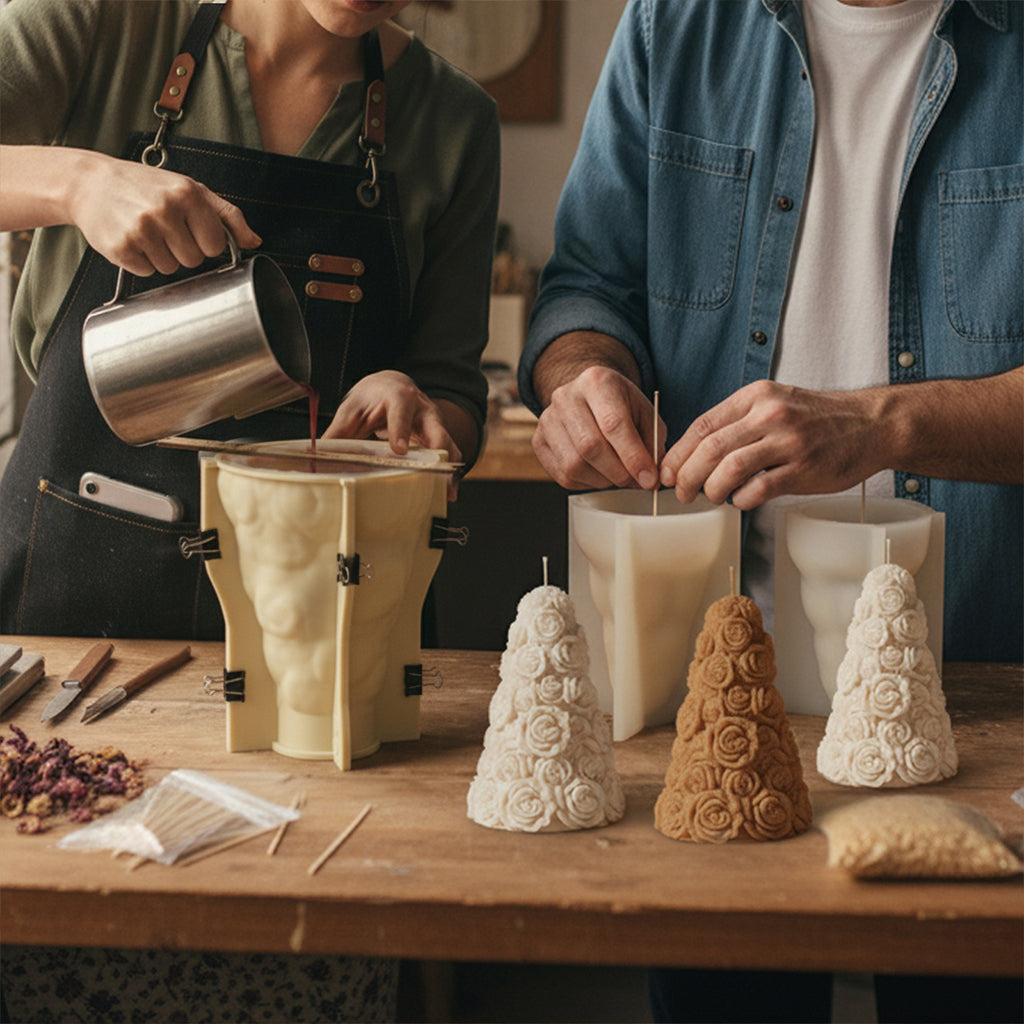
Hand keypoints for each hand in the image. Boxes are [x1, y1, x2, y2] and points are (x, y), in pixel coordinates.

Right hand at [68, 151, 260, 275]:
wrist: (89, 183)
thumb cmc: (146, 186)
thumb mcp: (190, 189)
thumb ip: (226, 216)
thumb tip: (254, 242)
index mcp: (187, 194)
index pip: (215, 245)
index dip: (205, 242)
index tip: (191, 230)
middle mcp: (164, 210)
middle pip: (194, 260)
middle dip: (182, 250)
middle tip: (164, 229)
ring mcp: (141, 230)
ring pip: (170, 269)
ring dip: (161, 257)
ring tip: (146, 232)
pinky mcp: (120, 247)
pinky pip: (146, 272)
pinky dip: (140, 261)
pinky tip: (131, 239)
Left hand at [323, 370, 462, 498]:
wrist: (392, 385)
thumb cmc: (371, 398)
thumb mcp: (351, 409)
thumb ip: (337, 433)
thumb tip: (315, 456)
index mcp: (398, 396)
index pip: (402, 411)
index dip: (401, 430)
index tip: (398, 450)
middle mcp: (423, 409)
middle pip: (438, 430)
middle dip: (439, 454)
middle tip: (436, 476)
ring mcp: (435, 425)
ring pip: (450, 447)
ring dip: (450, 471)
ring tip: (446, 494)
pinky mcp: (439, 438)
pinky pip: (450, 457)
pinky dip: (449, 475)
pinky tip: (446, 494)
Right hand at [531, 365, 662, 490]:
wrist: (589, 397)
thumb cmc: (620, 406)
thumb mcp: (645, 413)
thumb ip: (651, 442)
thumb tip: (649, 477)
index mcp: (596, 381)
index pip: (613, 424)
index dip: (633, 456)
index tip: (648, 478)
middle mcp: (565, 397)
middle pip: (590, 446)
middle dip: (618, 473)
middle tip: (636, 482)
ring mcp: (547, 419)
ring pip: (575, 465)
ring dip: (603, 480)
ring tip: (618, 475)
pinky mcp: (539, 441)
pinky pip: (563, 475)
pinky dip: (587, 482)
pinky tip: (599, 473)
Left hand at [661, 380, 883, 508]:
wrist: (872, 424)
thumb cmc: (819, 419)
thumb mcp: (776, 403)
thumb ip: (740, 422)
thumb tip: (696, 454)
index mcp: (756, 396)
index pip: (703, 425)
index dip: (678, 453)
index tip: (668, 472)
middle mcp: (770, 415)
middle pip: (710, 448)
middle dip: (687, 475)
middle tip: (681, 493)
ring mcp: (788, 442)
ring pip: (730, 468)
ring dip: (712, 488)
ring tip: (711, 497)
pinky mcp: (804, 468)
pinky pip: (760, 489)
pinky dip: (742, 499)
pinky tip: (741, 500)